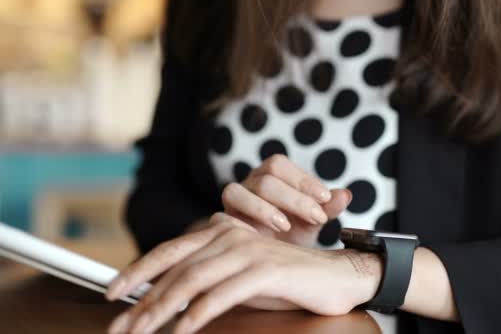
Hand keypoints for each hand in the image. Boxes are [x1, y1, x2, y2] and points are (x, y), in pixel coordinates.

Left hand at [106, 212, 381, 333]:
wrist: (335, 276)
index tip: (112, 294)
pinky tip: (183, 330)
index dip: (137, 271)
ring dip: (162, 310)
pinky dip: (198, 313)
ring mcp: (249, 250)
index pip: (169, 250)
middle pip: (175, 268)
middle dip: (142, 300)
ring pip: (193, 279)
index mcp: (221, 231)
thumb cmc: (285, 279)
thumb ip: (206, 280)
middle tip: (120, 327)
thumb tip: (165, 300)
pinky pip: (223, 293)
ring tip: (142, 332)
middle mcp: (231, 234)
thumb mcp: (238, 277)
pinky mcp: (266, 269)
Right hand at [221, 154, 351, 246]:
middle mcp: (250, 183)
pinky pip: (223, 214)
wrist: (270, 260)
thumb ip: (329, 207)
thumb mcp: (314, 222)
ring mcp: (234, 200)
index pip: (280, 164)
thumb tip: (346, 194)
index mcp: (271, 175)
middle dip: (294, 197)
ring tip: (287, 226)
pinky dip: (245, 222)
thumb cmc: (292, 236)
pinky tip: (264, 235)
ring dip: (265, 208)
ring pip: (238, 190)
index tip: (325, 198)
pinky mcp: (221, 219)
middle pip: (265, 177)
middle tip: (316, 217)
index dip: (303, 179)